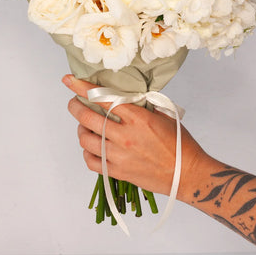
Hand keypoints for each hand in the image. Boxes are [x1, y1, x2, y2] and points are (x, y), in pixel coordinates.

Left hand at [62, 74, 208, 199]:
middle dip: (75, 107)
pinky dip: (86, 153)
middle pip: (87, 118)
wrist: (186, 173)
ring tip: (84, 127)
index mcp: (137, 118)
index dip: (81, 87)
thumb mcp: (164, 115)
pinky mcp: (118, 172)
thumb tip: (126, 99)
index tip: (69, 81)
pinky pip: (91, 161)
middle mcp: (125, 136)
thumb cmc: (179, 144)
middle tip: (74, 103)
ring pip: (85, 139)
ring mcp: (119, 155)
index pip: (102, 98)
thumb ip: (142, 106)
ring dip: (81, 130)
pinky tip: (91, 148)